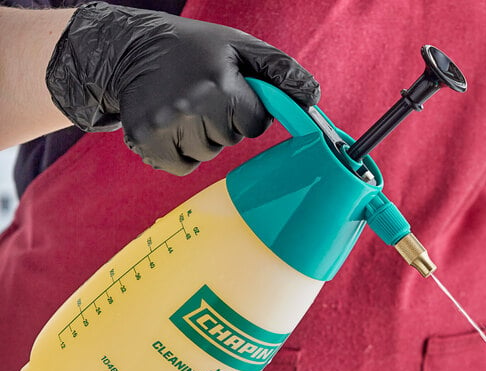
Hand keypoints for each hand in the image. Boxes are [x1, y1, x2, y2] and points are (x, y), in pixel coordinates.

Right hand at [46, 2, 319, 174]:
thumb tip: (313, 97)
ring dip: (201, 138)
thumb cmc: (192, 49)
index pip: (255, 124)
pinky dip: (181, 152)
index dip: (245, 110)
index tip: (228, 92)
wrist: (129, 49)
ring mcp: (165, 127)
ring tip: (183, 108)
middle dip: (222, 123)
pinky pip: (183, 166)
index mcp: (220, 83)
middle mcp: (191, 106)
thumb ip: (279, 70)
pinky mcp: (146, 142)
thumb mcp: (239, 46)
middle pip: (229, 140)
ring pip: (207, 154)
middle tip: (201, 96)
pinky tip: (171, 125)